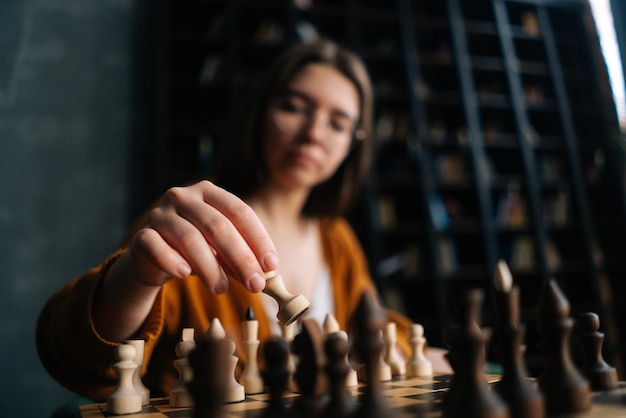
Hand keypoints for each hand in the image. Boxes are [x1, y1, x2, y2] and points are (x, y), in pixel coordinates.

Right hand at [128, 180, 277, 293]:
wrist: (153, 259)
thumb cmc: (196, 250)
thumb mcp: (222, 251)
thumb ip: (241, 258)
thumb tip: (266, 274)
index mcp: (209, 192)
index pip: (240, 211)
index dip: (258, 239)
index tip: (271, 264)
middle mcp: (183, 196)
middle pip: (218, 226)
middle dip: (241, 258)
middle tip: (255, 284)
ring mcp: (160, 214)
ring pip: (189, 238)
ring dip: (210, 267)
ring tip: (222, 289)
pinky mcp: (142, 235)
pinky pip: (157, 247)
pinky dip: (172, 261)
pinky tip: (184, 274)